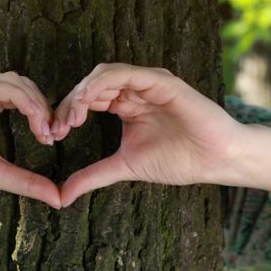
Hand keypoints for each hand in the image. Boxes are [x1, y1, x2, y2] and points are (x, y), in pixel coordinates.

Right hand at [0, 72, 61, 208]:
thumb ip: (26, 181)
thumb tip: (59, 198)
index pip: (24, 95)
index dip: (43, 113)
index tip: (53, 139)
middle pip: (23, 84)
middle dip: (44, 106)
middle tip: (55, 134)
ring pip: (13, 81)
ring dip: (36, 103)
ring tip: (46, 129)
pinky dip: (22, 100)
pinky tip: (34, 121)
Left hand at [50, 63, 270, 205]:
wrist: (217, 160)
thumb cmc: (179, 160)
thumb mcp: (125, 167)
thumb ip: (93, 175)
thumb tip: (61, 196)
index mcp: (125, 104)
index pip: (87, 100)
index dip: (67, 113)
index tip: (53, 135)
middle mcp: (134, 90)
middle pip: (90, 85)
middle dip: (69, 104)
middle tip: (57, 127)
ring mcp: (148, 83)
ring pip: (104, 75)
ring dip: (82, 93)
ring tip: (71, 118)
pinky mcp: (162, 82)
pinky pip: (127, 74)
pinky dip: (104, 84)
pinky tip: (90, 102)